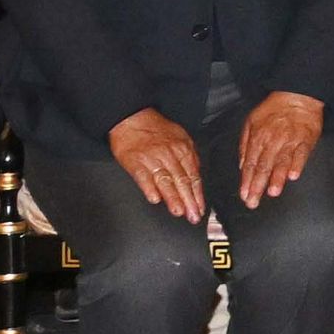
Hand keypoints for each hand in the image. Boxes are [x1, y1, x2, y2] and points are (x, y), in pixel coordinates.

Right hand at [110, 105, 207, 222]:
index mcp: (183, 149)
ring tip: (179, 211)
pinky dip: (149, 188)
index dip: (198, 194)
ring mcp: (152, 158)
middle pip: (182, 181)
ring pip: (166, 181)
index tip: (201, 208)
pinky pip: (144, 177)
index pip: (193, 176)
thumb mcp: (180, 138)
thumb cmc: (155, 129)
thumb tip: (196, 176)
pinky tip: (155, 199)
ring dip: (173, 198)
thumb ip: (189, 157)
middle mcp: (169, 154)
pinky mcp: (135, 162)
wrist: (132, 117)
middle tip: (193, 216)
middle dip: (189, 201)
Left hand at [236, 90, 325, 207]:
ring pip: (281, 162)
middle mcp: (273, 141)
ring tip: (273, 192)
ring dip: (277, 178)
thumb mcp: (251, 121)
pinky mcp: (306, 140)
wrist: (297, 95)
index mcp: (258, 137)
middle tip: (253, 202)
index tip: (244, 195)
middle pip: (263, 167)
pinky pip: (301, 154)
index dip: (246, 181)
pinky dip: (297, 164)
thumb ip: (245, 144)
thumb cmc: (274, 109)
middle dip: (257, 186)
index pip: (250, 163)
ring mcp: (290, 141)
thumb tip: (241, 165)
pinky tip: (294, 175)